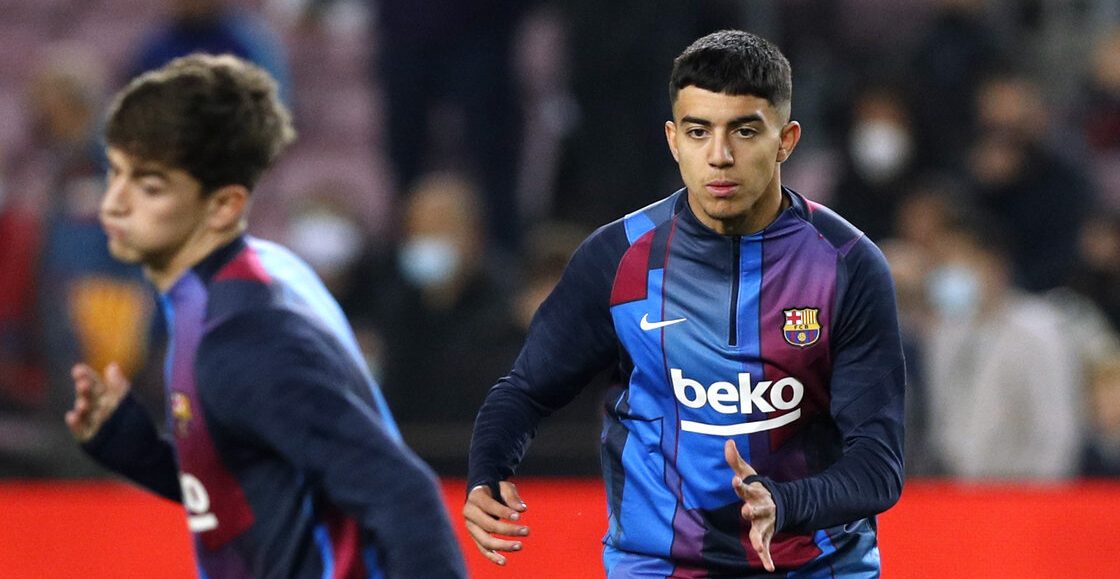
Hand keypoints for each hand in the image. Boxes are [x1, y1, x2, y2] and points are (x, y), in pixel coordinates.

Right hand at [65, 362, 129, 441]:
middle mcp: (96, 408)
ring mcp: (91, 423)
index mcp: (106, 397)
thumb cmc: (135, 424)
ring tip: (83, 403)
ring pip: (83, 412)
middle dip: (83, 389)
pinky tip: (72, 416)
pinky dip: (75, 423)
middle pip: (87, 395)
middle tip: (81, 383)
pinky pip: (79, 430)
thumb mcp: (128, 403)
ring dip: (81, 405)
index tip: (78, 369)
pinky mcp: (88, 438)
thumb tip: (112, 366)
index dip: (86, 376)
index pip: (94, 384)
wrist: (142, 450)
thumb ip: (119, 386)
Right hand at [463, 482, 528, 565]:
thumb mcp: (504, 487)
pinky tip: (504, 562)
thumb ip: (512, 497)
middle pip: (488, 525)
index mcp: (475, 497)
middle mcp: (469, 512)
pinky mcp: (475, 537)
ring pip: (485, 541)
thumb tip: (522, 509)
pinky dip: (493, 557)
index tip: (519, 517)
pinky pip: (483, 549)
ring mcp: (471, 527)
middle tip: (527, 531)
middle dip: (508, 530)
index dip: (503, 512)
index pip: (489, 506)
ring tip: (520, 546)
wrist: (482, 495)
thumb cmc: (496, 489)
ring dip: (503, 545)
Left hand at [724, 439, 775, 571]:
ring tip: (759, 546)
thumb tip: (727, 441)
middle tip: (746, 511)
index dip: (740, 484)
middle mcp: (761, 508)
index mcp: (754, 493)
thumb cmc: (757, 488)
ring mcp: (765, 523)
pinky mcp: (767, 535)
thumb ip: (735, 460)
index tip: (735, 479)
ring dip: (760, 538)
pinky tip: (769, 567)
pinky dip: (768, 558)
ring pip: (762, 531)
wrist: (780, 503)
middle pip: (756, 510)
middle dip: (752, 511)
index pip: (745, 487)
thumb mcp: (747, 473)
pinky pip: (767, 548)